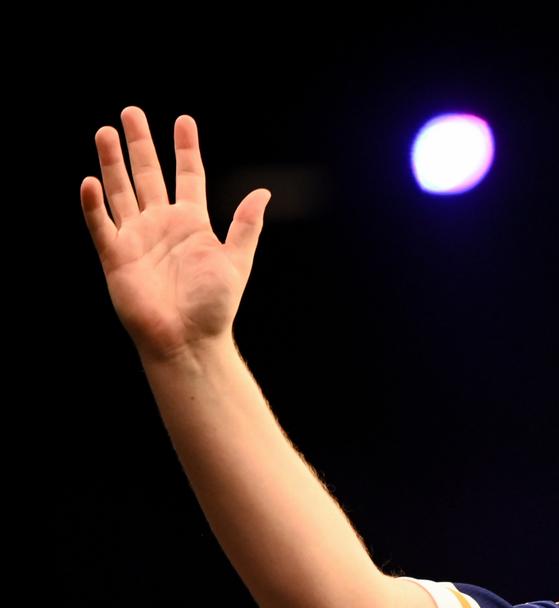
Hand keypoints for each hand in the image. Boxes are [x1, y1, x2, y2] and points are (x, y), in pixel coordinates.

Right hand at [80, 107, 269, 364]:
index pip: (188, 176)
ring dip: (112, 162)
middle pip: (147, 175)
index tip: (183, 120)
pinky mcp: (116, 256)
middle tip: (131, 111)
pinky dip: (94, 204)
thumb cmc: (215, 306)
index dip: (185, 149)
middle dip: (139, 144)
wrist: (189, 340)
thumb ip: (245, 225)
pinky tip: (89, 180)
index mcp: (192, 223)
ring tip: (105, 132)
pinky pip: (101, 224)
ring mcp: (136, 237)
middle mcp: (161, 224)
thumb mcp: (236, 260)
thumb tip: (263, 192)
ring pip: (120, 191)